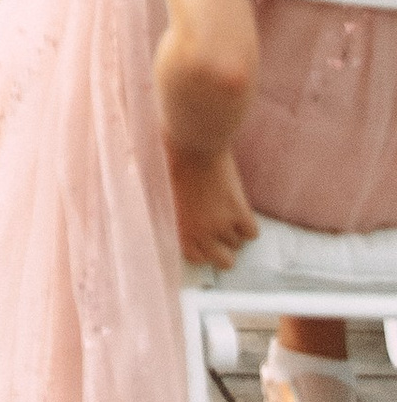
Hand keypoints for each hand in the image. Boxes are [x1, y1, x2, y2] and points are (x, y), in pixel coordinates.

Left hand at [167, 143, 258, 270]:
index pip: (196, 258)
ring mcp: (221, 223)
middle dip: (224, 250)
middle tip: (222, 234)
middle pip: (224, 261)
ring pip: (238, 244)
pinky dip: (248, 225)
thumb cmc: (169, 156)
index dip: (203, 251)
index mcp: (178, 227)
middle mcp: (200, 232)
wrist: (192, 140)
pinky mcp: (238, 211)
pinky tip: (240, 212)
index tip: (205, 242)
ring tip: (228, 214)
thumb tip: (150, 209)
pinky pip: (251, 232)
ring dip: (234, 232)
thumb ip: (160, 206)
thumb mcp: (156, 187)